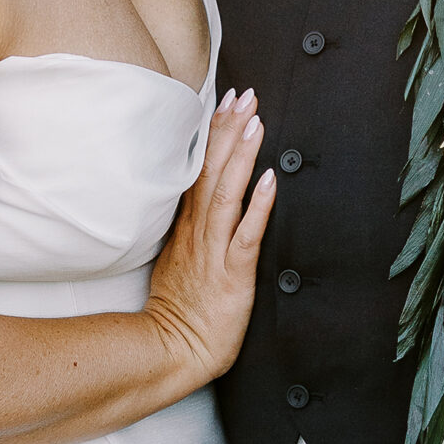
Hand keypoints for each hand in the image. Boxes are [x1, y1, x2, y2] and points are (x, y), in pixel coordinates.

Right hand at [145, 91, 276, 388]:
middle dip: (227, 129)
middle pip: (210, 170)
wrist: (173, 350)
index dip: (211, 132)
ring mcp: (213, 249)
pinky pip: (245, 233)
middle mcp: (197, 230)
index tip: (224, 100)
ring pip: (226, 192)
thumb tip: (202, 204)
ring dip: (241, 155)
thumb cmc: (181, 310)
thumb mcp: (178, 260)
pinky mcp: (232, 272)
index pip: (197, 168)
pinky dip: (258, 204)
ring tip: (255, 121)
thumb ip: (191, 230)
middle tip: (244, 94)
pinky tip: (269, 179)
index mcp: (186, 226)